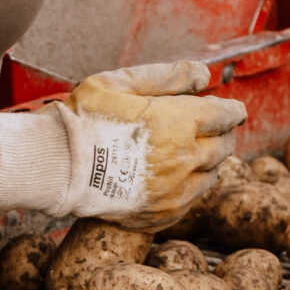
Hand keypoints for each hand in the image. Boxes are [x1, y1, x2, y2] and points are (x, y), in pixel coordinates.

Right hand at [0, 61, 245, 227]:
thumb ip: (167, 76)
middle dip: (222, 135)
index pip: (226, 116)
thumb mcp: (121, 82)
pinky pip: (190, 203)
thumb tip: (204, 74)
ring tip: (194, 153)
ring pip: (210, 177)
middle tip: (213, 129)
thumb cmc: (84, 118)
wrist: (56, 166)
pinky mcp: (160, 215)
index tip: (232, 109)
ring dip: (208, 162)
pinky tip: (177, 180)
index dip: (232, 110)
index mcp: (180, 123)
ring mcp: (174, 192)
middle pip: (223, 147)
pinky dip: (190, 188)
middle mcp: (185, 159)